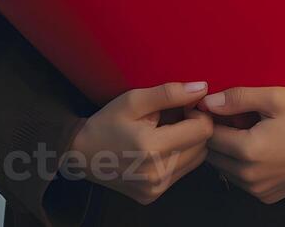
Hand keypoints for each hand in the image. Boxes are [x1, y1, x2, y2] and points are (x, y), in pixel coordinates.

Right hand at [59, 81, 212, 204]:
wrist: (81, 154)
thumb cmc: (106, 123)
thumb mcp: (134, 100)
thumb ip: (169, 93)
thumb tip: (201, 88)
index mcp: (152, 148)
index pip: (203, 130)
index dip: (197, 113)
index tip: (183, 106)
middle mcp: (157, 173)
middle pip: (203, 146)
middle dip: (193, 128)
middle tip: (171, 118)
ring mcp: (155, 188)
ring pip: (196, 160)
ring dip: (188, 144)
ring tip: (165, 132)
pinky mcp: (153, 196)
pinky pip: (182, 172)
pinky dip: (178, 158)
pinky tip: (159, 148)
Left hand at [195, 86, 284, 203]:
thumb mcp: (275, 98)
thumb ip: (237, 98)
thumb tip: (207, 102)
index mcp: (249, 150)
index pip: (208, 135)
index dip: (208, 119)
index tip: (215, 107)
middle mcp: (249, 176)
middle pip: (212, 154)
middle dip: (216, 135)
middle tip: (234, 118)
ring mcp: (257, 190)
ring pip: (223, 168)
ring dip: (227, 151)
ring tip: (247, 132)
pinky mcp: (265, 196)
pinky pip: (239, 180)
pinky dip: (240, 165)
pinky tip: (258, 149)